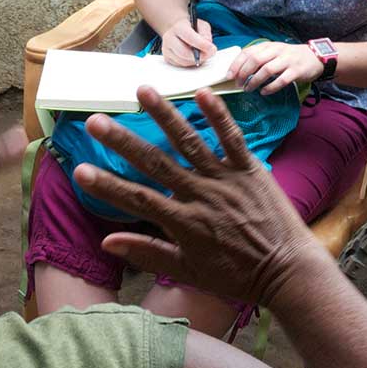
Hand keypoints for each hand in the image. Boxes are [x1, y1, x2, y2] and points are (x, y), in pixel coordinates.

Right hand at [71, 87, 314, 305]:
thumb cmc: (236, 276)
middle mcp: (200, 195)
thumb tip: (107, 241)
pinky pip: (232, 137)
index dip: (106, 185)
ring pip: (190, 142)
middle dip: (122, 141)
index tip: (79, 170)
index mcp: (183, 222)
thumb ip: (148, 253)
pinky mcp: (250, 169)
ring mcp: (226, 178)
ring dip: (165, 115)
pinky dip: (218, 114)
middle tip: (95, 120)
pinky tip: (202, 91)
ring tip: (142, 91)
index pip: (136, 199)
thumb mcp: (188, 272)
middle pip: (155, 163)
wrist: (287, 270)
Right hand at [160, 18, 216, 67]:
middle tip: (210, 54)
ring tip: (202, 54)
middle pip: (184, 52)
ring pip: (183, 61)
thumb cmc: (191, 28)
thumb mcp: (201, 25)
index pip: (189, 37)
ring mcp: (166, 49)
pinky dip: (190, 63)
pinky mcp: (167, 58)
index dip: (202, 44)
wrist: (178, 31)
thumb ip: (206, 33)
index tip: (212, 48)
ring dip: (196, 61)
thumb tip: (208, 44)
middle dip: (200, 56)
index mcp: (178, 27)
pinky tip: (193, 57)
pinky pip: (181, 65)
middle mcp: (169, 38)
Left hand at [229, 41, 321, 95]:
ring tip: (249, 89)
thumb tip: (238, 71)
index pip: (248, 52)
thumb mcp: (273, 52)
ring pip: (267, 70)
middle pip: (255, 60)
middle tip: (239, 84)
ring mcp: (287, 60)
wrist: (314, 57)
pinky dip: (270, 87)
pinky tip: (264, 92)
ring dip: (255, 81)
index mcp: (268, 46)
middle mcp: (277, 51)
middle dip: (244, 73)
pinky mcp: (296, 71)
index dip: (237, 64)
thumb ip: (258, 58)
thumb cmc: (288, 57)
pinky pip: (281, 80)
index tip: (229, 76)